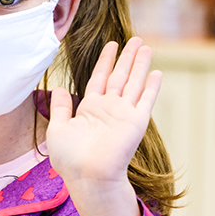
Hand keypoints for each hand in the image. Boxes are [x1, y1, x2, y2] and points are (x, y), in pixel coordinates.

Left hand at [47, 36, 161, 187]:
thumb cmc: (70, 158)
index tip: (111, 45)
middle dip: (127, 57)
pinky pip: (146, 100)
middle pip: (120, 75)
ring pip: (133, 82)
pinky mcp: (136, 121)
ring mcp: (123, 114)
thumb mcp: (58, 127)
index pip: (100, 77)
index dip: (106, 60)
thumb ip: (60, 107)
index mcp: (90, 108)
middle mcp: (108, 108)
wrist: (86, 176)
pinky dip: (152, 86)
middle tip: (136, 39)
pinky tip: (156, 73)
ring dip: (140, 64)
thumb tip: (59, 88)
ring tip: (146, 47)